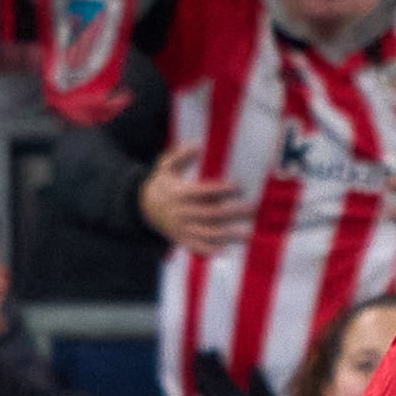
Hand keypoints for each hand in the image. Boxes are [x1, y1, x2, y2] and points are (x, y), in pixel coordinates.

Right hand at [136, 146, 252, 254]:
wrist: (142, 208)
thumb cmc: (161, 184)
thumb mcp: (166, 166)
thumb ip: (181, 155)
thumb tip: (198, 144)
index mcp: (180, 194)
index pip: (204, 192)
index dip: (221, 190)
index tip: (239, 187)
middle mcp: (182, 213)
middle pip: (211, 214)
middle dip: (233, 212)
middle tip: (253, 209)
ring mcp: (182, 228)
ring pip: (208, 234)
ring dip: (229, 236)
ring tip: (248, 234)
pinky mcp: (182, 240)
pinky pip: (197, 248)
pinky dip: (210, 251)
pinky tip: (227, 250)